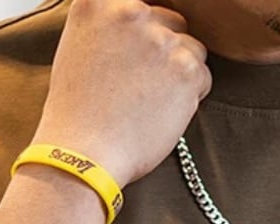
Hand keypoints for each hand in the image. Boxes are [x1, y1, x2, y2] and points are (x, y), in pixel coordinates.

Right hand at [29, 0, 211, 190]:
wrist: (83, 152)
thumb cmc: (77, 113)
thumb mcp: (78, 48)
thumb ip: (108, 28)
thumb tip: (137, 30)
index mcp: (98, 2)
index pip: (141, 6)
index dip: (142, 34)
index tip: (134, 58)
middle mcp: (130, 10)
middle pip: (169, 22)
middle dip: (163, 52)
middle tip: (141, 87)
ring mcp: (159, 39)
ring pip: (191, 48)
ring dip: (179, 73)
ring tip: (151, 102)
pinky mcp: (184, 68)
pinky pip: (202, 76)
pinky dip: (189, 97)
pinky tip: (160, 114)